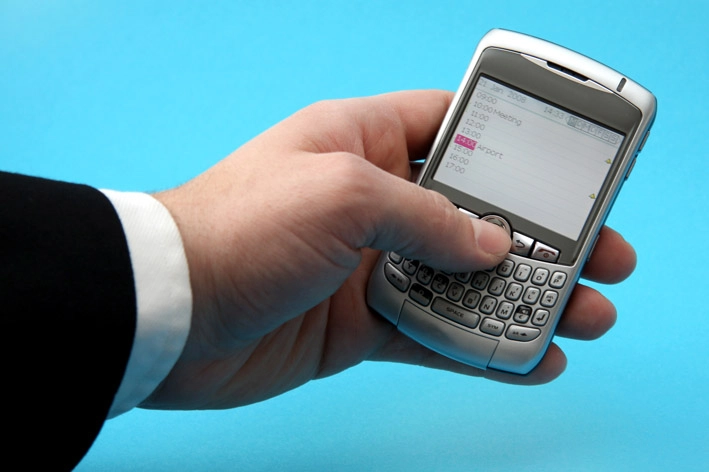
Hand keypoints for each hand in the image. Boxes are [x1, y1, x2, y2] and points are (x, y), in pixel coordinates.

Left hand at [145, 90, 634, 409]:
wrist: (171, 312)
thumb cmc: (241, 226)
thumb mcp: (344, 194)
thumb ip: (426, 216)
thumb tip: (489, 245)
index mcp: (362, 142)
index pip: (452, 129)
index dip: (511, 147)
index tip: (563, 171)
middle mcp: (370, 201)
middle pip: (473, 215)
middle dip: (537, 238)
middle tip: (599, 256)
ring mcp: (368, 266)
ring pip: (462, 281)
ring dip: (521, 299)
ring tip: (583, 315)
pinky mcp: (359, 322)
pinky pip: (432, 332)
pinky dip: (478, 346)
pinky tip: (527, 358)